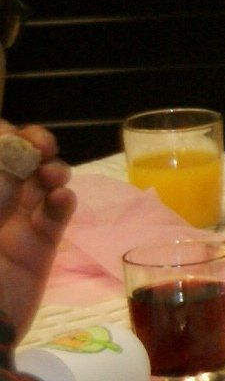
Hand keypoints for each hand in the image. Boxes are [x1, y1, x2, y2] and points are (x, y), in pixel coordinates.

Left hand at [0, 124, 72, 333]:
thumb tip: (7, 137)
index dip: (4, 134)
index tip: (11, 133)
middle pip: (17, 160)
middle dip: (32, 146)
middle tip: (42, 146)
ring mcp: (14, 224)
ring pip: (41, 184)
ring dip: (52, 171)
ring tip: (54, 177)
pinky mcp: (38, 247)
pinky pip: (55, 217)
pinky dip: (62, 202)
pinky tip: (62, 199)